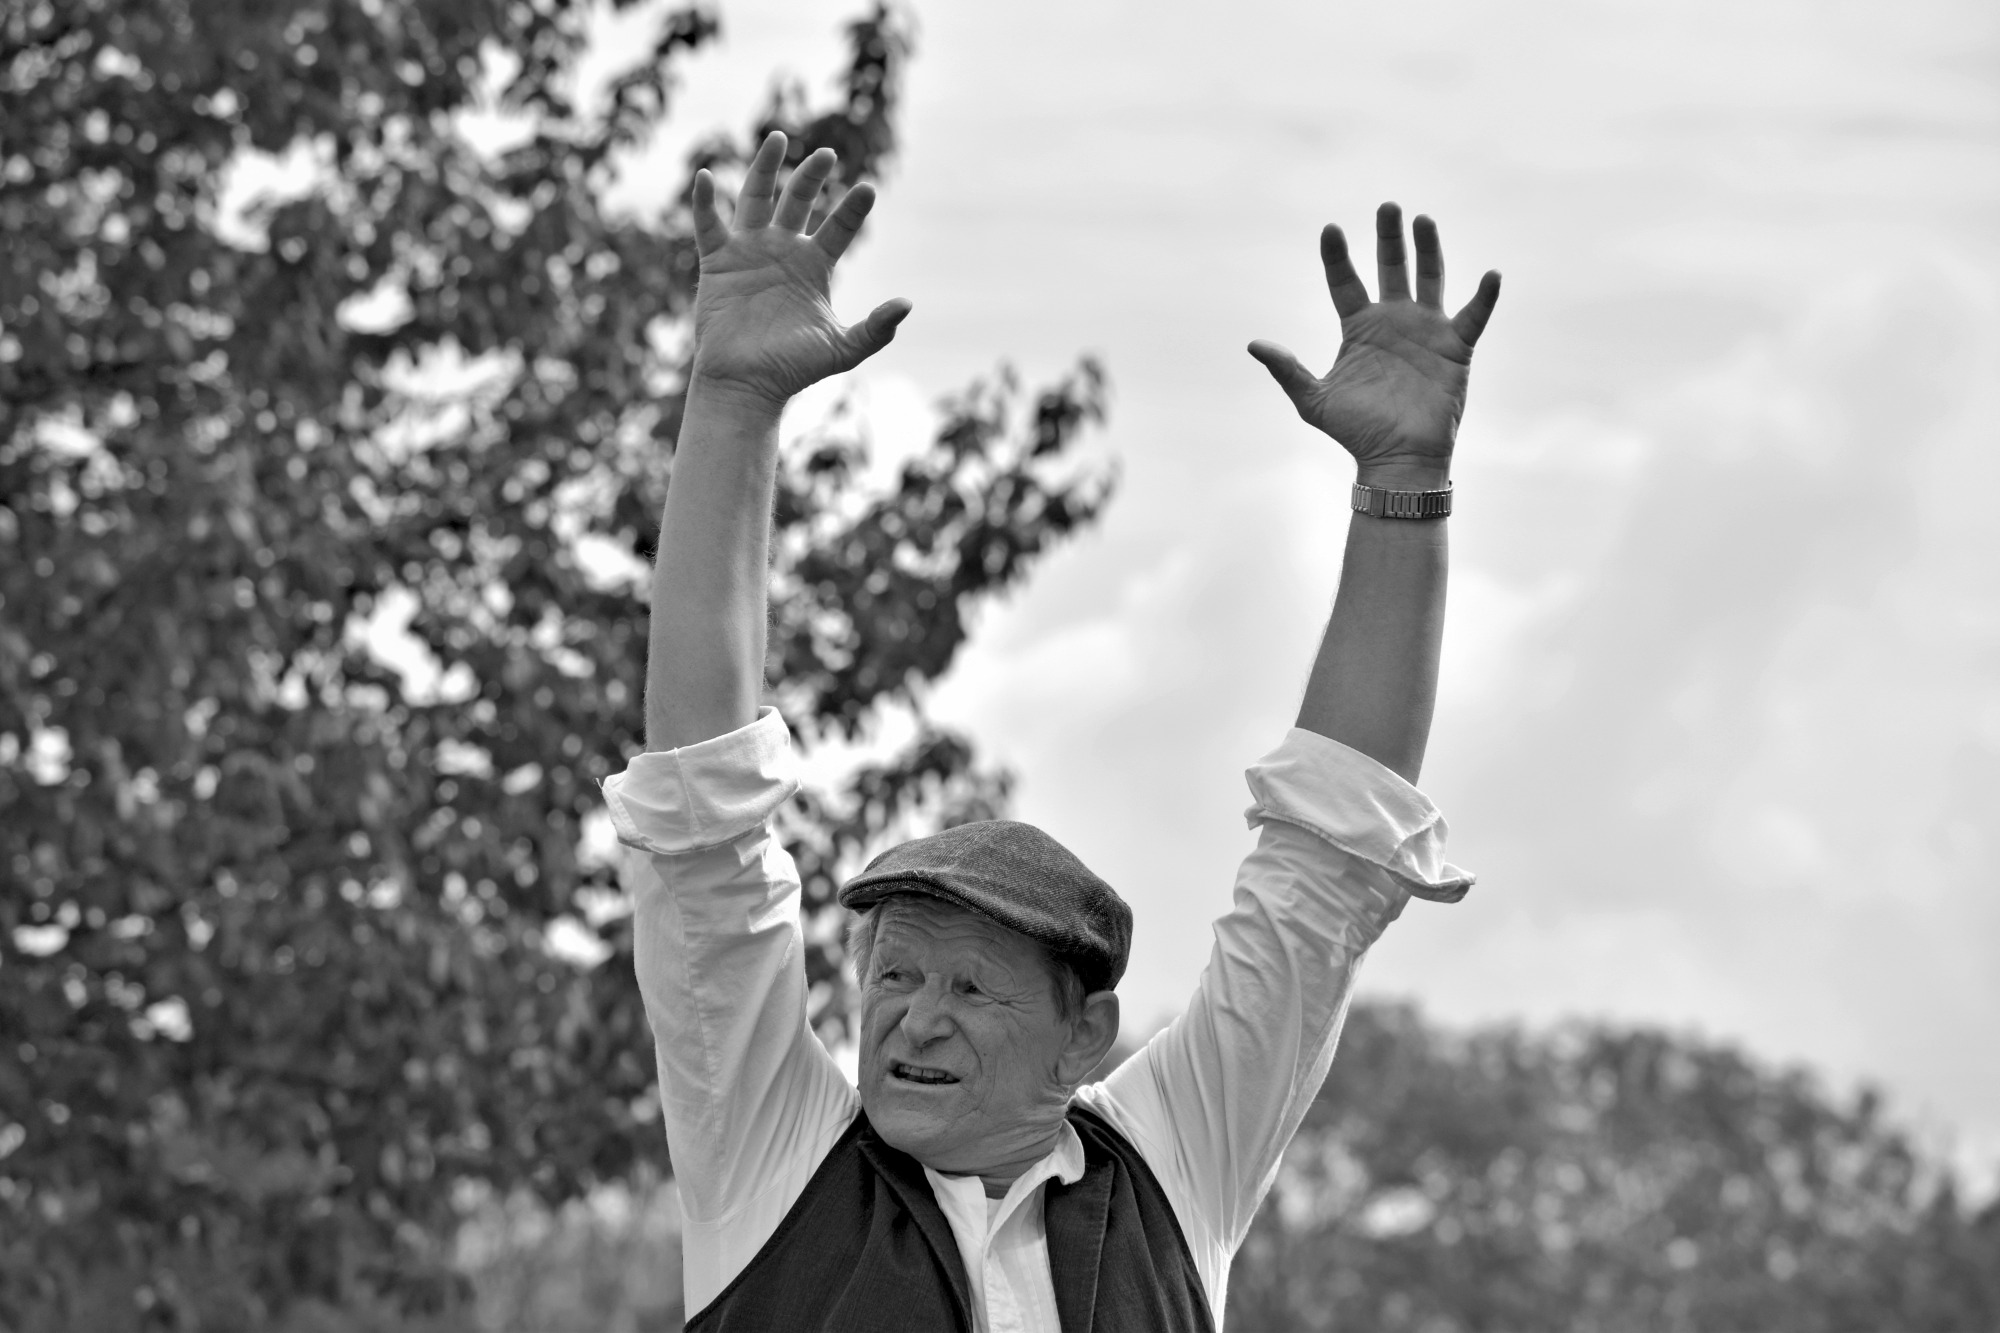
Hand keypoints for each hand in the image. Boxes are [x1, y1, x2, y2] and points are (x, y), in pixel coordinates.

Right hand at [688, 130, 911, 411]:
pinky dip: (704, 201)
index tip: (869, 191)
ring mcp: (749, 251)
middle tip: (828, 155)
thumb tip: (907, 304)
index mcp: (814, 266)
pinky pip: (709, 225)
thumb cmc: (793, 370)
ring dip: (766, 167)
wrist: (747, 385)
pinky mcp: (718, 261)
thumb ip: (876, 329)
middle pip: (798, 200)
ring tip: (779, 138)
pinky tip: (705, 176)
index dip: (852, 210)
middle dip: (812, 176)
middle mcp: (783, 250)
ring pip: (756, 197)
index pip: (838, 227)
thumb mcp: (843, 349)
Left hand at [1248, 204, 1499, 485]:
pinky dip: (1485, 296)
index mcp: (1358, 328)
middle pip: (1391, 267)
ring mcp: (1426, 331)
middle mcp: (1393, 321)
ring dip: (1428, 248)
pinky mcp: (1456, 348)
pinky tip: (1491, 274)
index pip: (1345, 282)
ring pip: (1429, 278)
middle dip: (1389, 236)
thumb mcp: (1313, 400)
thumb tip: (1252, 344)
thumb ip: (1286, 370)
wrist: (1396, 459)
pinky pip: (1474, 315)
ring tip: (1422, 219)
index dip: (1337, 256)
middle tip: (1387, 206)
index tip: (1330, 229)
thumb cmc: (1355, 432)